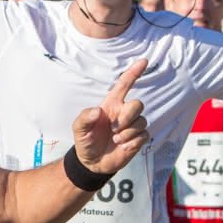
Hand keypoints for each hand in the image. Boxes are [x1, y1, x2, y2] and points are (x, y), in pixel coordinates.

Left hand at [70, 59, 148, 173]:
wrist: (92, 162)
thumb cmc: (86, 141)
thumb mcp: (78, 129)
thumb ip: (84, 118)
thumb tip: (97, 111)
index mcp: (111, 104)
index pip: (124, 84)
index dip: (134, 72)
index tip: (144, 61)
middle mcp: (124, 112)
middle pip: (138, 104)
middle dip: (128, 116)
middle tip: (114, 128)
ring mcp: (132, 125)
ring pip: (142, 121)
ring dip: (128, 132)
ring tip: (115, 140)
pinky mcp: (138, 139)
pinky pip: (144, 135)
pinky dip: (132, 142)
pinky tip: (122, 147)